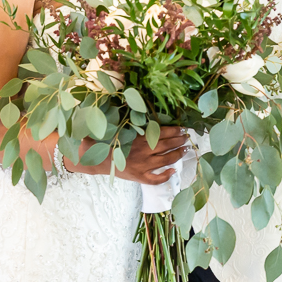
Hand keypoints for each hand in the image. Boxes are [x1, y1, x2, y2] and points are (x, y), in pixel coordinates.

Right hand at [66, 127, 188, 184]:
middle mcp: (144, 151)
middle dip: (179, 141)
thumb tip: (135, 102)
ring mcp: (143, 166)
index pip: (163, 132)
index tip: (182, 128)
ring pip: (165, 160)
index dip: (175, 130)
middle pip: (167, 145)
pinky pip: (155, 179)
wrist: (95, 158)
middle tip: (187, 138)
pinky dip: (165, 176)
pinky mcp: (139, 177)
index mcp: (139, 137)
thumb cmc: (107, 139)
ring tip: (185, 150)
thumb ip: (130, 117)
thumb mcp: (118, 124)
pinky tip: (173, 171)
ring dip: (177, 155)